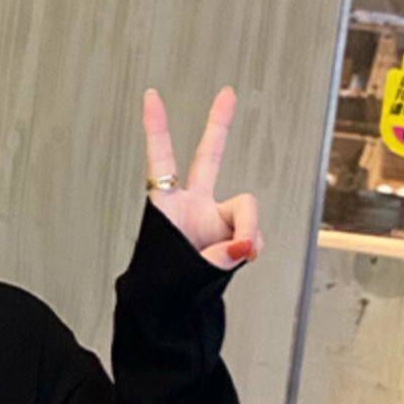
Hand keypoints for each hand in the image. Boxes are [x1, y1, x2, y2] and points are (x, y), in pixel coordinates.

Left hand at [142, 85, 261, 269]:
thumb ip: (221, 253)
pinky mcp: (233, 234)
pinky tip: (243, 256)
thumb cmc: (167, 285)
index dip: (155, 127)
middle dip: (218, 125)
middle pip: (208, 157)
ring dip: (246, 230)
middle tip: (227, 95)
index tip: (151, 95)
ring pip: (246, 208)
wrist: (175, 308)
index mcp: (166, 207)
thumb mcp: (187, 267)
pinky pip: (252, 234)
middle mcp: (192, 205)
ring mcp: (214, 218)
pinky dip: (251, 246)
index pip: (160, 159)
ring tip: (235, 252)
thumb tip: (246, 244)